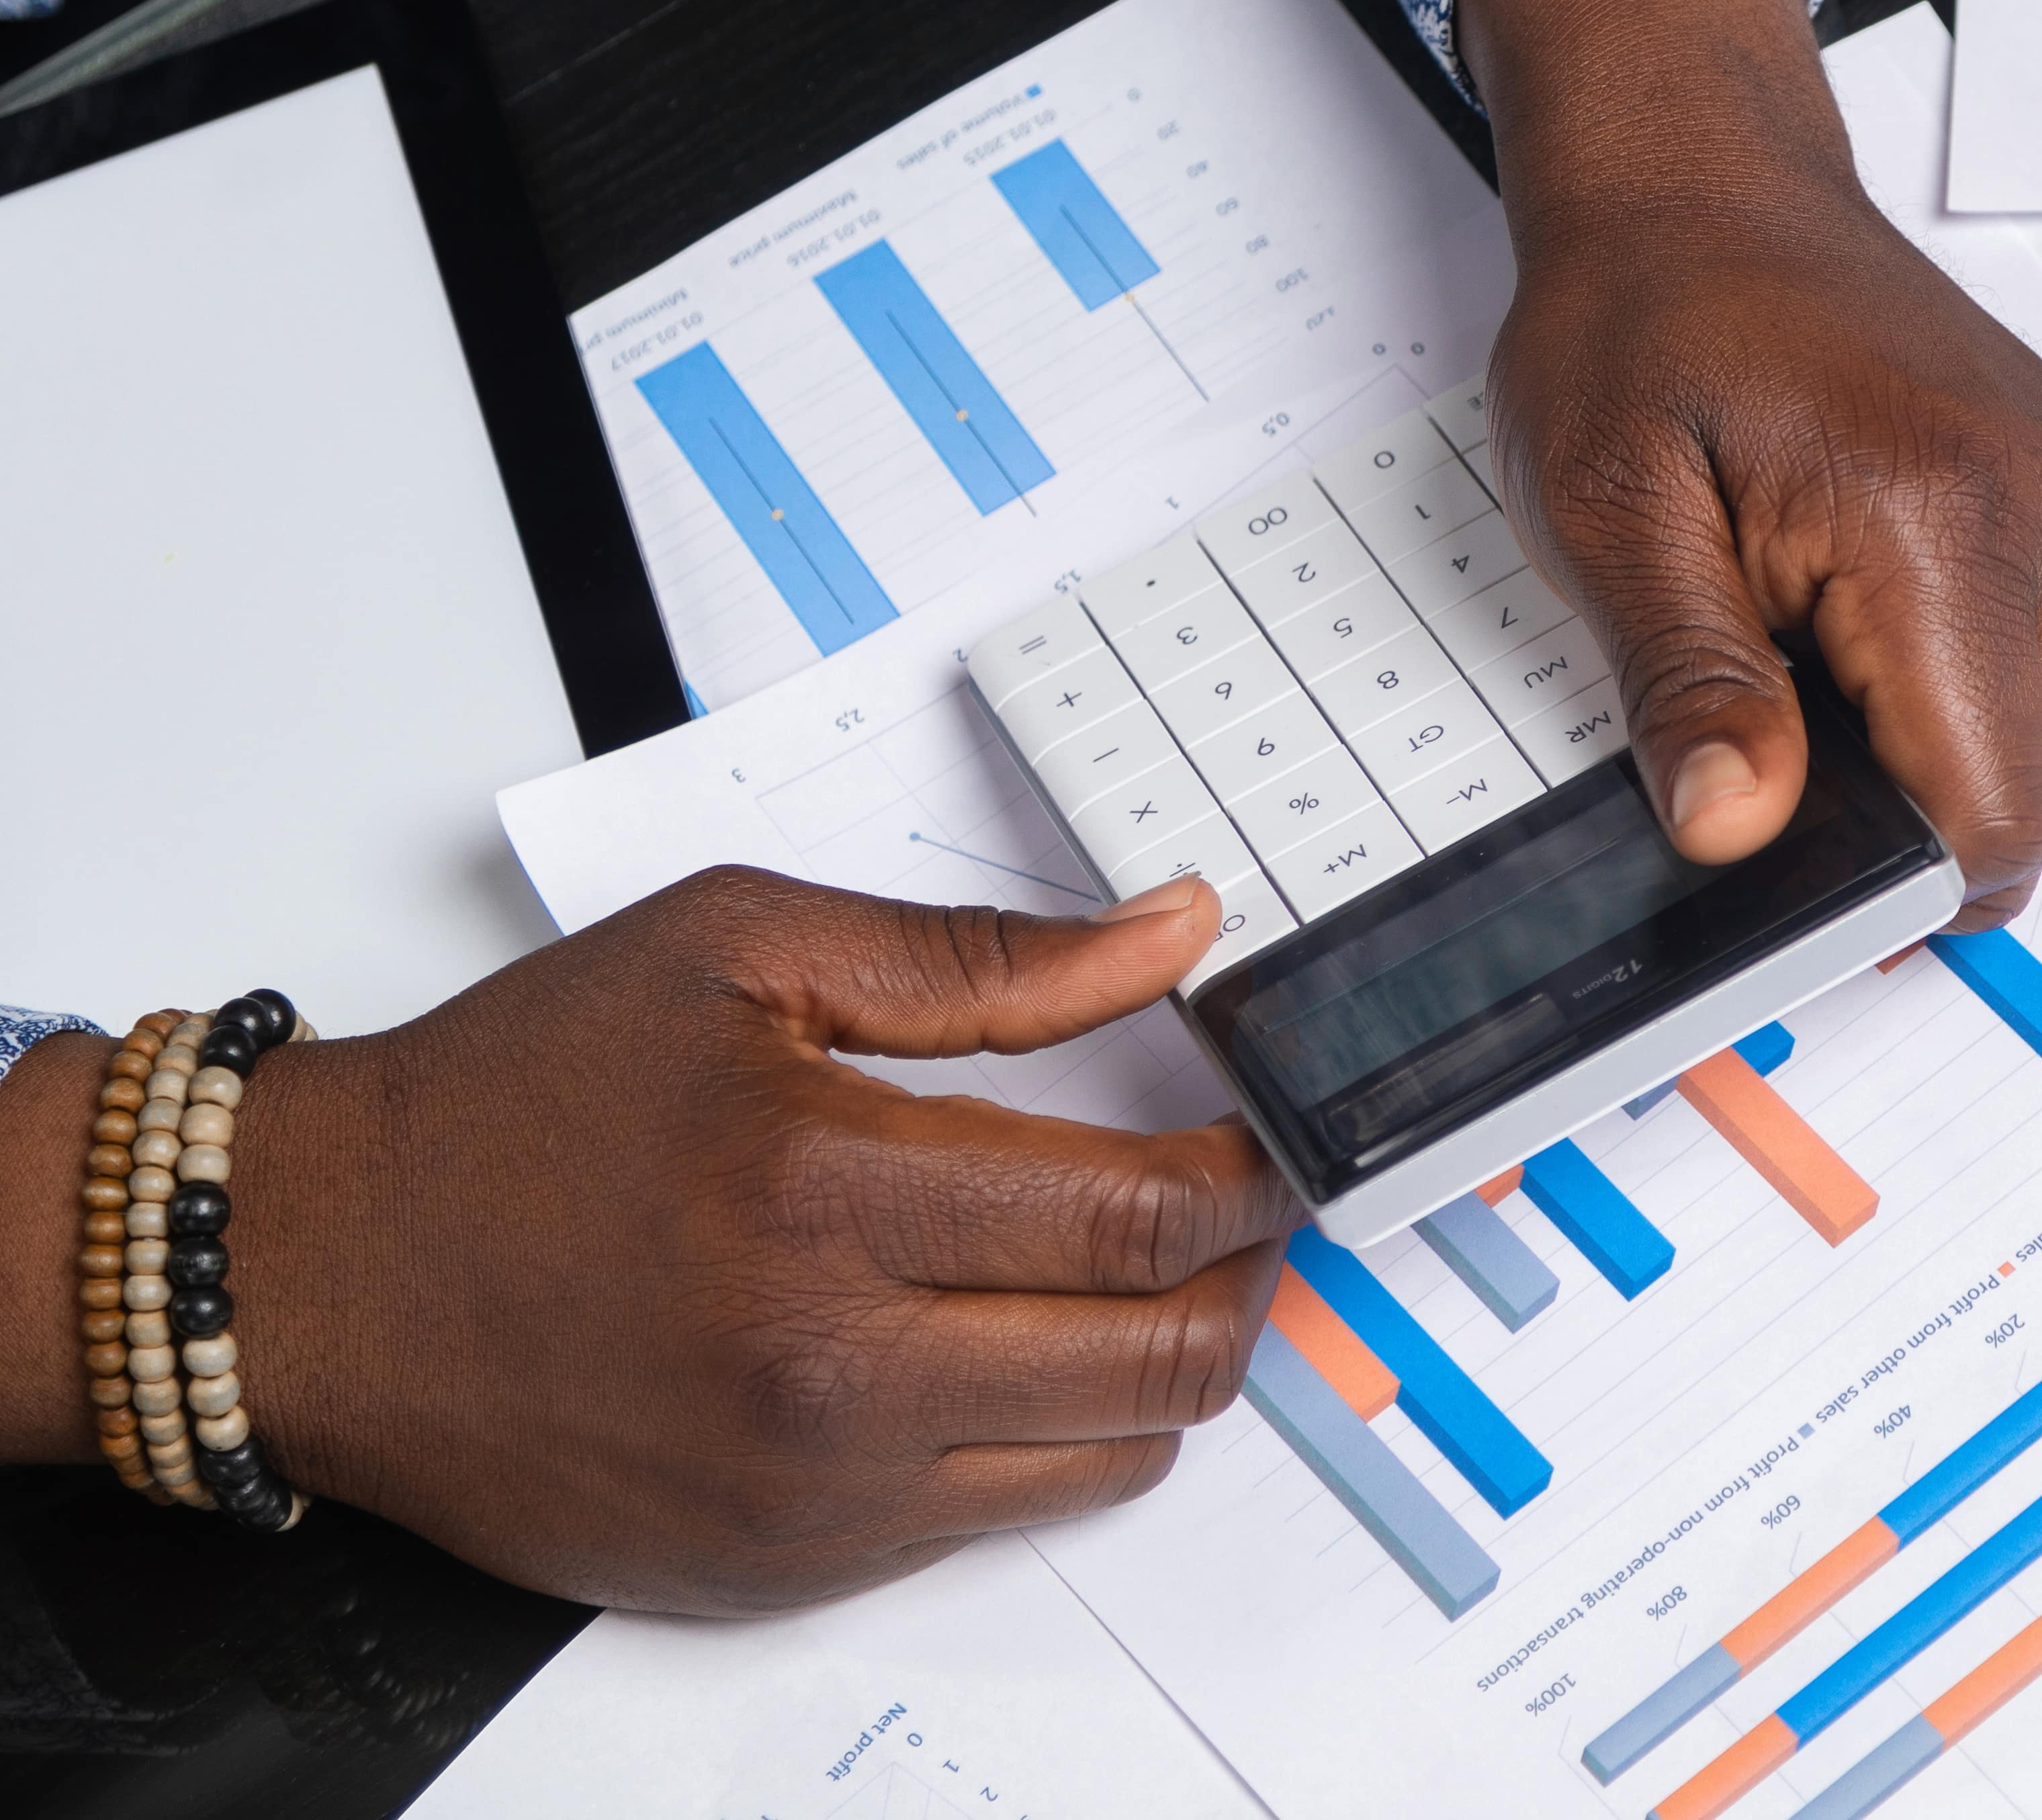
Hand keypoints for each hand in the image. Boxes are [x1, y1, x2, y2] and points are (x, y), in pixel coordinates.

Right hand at [0, 870, 1294, 1606]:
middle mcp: (830, 1370)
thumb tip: (1173, 932)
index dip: (1246, 1175)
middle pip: (1159, 1358)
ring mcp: (811, 1491)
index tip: (1265, 1137)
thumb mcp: (744, 950)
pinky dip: (1057, 1437)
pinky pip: (998, 1516)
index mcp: (825, 1197)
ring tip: (1157, 1281)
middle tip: (1243, 1211)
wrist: (319, 1269)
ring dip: (1171, 1367)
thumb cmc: (516, 1100)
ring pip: (1107, 1457)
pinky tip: (1031, 1350)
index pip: (1136, 1216)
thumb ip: (985, 962)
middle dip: (1242, 1277)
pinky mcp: (781, 1566)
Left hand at [1454, 0, 2041, 921]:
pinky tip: (1853, 598)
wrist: (1705, 181)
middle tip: (1756, 688)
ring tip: (1799, 619)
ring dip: (1912, 734)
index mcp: (1953, 520)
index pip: (1988, 822)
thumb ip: (1687, 683)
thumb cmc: (1649, 313)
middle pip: (2013, 797)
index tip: (1784, 853)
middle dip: (1880, 796)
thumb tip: (1737, 830)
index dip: (1881, 888)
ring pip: (2032, 748)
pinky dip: (1945, 679)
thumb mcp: (1610, 508)